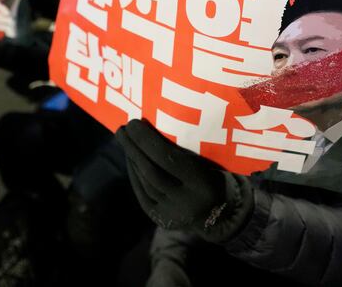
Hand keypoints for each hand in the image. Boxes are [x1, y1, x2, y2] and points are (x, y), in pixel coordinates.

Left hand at [115, 120, 251, 240]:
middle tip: (123, 128)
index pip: (169, 160)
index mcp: (203, 183)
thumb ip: (185, 148)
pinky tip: (129, 157)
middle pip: (152, 172)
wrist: (218, 212)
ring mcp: (172, 214)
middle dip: (134, 148)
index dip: (148, 141)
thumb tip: (154, 123)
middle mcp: (186, 202)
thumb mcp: (208, 161)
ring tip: (124, 139)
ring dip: (132, 159)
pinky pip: (142, 193)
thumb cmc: (212, 174)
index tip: (134, 122)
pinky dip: (134, 173)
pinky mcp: (160, 219)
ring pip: (145, 183)